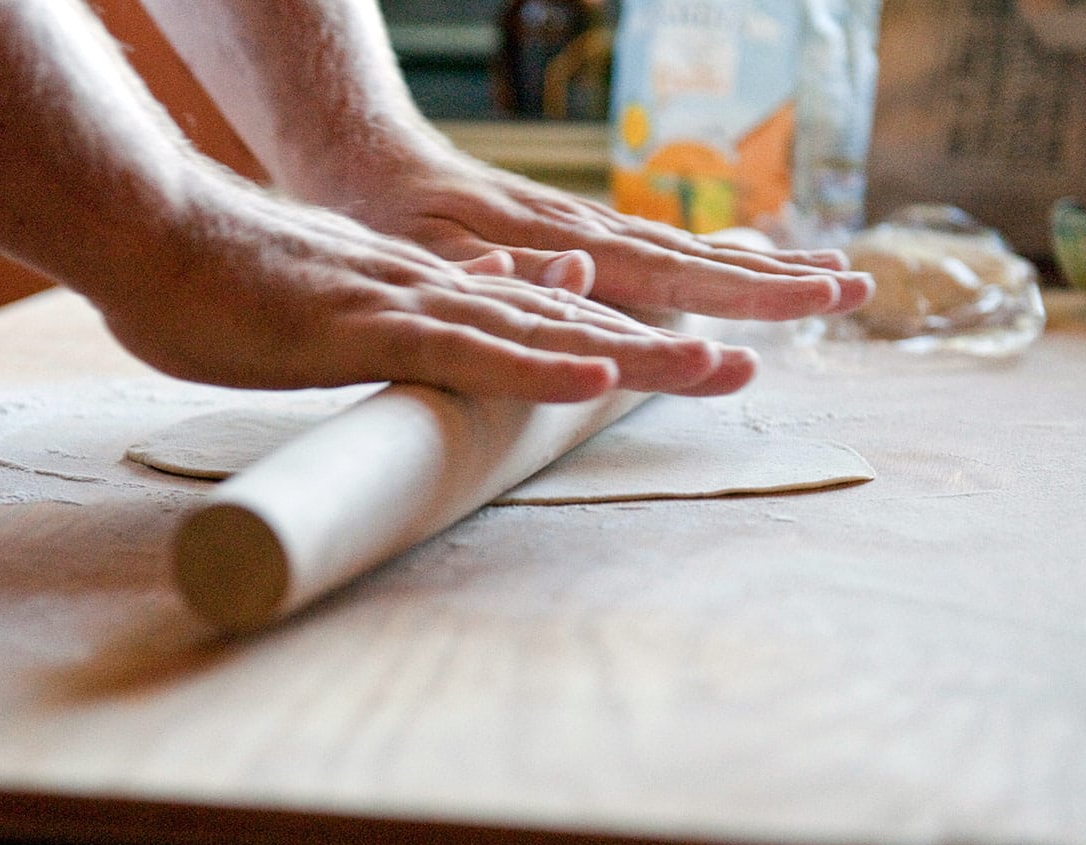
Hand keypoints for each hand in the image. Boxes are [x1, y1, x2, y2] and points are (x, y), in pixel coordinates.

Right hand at [99, 175, 757, 401]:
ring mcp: (407, 305)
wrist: (154, 231)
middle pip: (575, 324)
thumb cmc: (236, 281)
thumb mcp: (347, 308)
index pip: (556, 320)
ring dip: (631, 357)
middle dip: (664, 349)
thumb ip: (421, 314)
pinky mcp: (363, 326)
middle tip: (748, 364)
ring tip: (716, 371)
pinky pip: (462, 351)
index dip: (631, 340)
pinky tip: (594, 377)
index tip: (700, 357)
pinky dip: (532, 367)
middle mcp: (441, 293)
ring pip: (541, 333)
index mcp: (440, 295)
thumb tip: (488, 311)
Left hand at [341, 147, 873, 322]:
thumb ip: (488, 272)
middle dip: (780, 281)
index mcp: (561, 242)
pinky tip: (745, 267)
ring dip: (762, 269)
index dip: (739, 294)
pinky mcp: (579, 232)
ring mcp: (588, 230)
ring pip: (688, 252)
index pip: (668, 272)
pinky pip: (659, 250)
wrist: (370, 158)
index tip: (811, 301)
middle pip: (698, 260)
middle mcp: (589, 232)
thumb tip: (567, 279)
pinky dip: (713, 263)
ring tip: (832, 279)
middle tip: (860, 290)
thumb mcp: (421, 250)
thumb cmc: (389, 217)